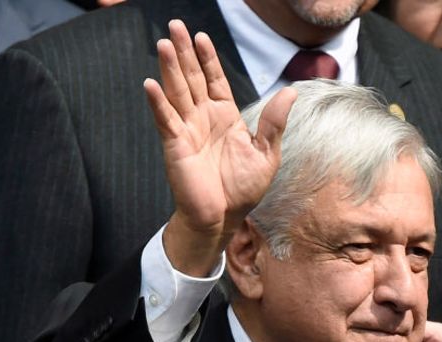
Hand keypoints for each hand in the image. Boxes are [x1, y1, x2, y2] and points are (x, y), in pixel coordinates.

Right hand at [143, 20, 295, 275]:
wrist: (225, 217)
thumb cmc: (243, 188)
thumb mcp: (267, 153)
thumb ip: (274, 122)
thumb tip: (291, 93)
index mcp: (225, 117)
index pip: (214, 80)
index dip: (207, 58)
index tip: (201, 36)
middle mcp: (203, 118)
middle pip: (192, 78)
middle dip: (184, 52)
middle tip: (174, 25)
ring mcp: (187, 130)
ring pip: (177, 92)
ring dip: (169, 69)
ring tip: (163, 44)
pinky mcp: (176, 145)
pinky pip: (166, 120)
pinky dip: (158, 103)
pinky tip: (150, 84)